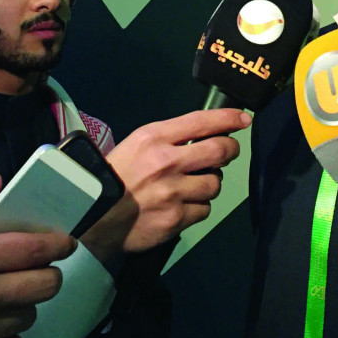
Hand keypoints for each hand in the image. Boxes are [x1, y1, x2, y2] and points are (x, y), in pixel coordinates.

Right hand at [82, 109, 248, 261]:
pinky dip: (197, 208)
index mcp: (155, 137)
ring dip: (210, 183)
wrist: (93, 215)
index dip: (228, 119)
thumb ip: (168, 139)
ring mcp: (173, 192)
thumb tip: (204, 136)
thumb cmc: (116, 175)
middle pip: (220, 150)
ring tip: (194, 185)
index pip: (201, 121)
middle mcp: (167, 161)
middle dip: (231, 150)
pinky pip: (204, 210)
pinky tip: (182, 206)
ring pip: (215, 184)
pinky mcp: (176, 218)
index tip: (244, 119)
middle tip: (228, 152)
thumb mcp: (136, 145)